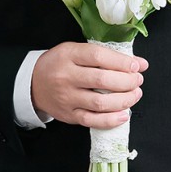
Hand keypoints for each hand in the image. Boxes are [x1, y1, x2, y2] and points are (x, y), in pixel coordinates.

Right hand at [31, 43, 146, 127]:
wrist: (33, 84)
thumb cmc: (59, 65)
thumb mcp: (75, 51)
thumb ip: (103, 55)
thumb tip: (138, 63)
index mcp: (68, 55)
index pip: (98, 57)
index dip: (122, 62)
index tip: (138, 65)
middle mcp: (66, 77)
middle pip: (102, 80)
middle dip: (127, 81)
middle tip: (138, 80)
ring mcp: (67, 98)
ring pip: (100, 102)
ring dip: (124, 100)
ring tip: (135, 94)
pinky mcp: (69, 115)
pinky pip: (92, 120)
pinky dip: (111, 119)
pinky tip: (124, 114)